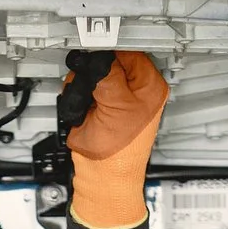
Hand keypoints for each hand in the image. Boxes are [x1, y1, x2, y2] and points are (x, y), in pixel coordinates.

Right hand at [67, 52, 170, 228]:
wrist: (101, 178)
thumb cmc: (118, 153)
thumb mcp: (116, 105)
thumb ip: (107, 76)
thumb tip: (97, 57)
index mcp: (150, 85)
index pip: (129, 51)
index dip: (109, 52)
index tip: (94, 50)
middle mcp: (135, 90)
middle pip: (109, 61)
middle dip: (94, 72)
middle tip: (92, 87)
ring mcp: (116, 99)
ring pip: (92, 76)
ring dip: (83, 86)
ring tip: (87, 104)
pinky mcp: (99, 108)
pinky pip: (83, 90)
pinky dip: (77, 96)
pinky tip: (82, 110)